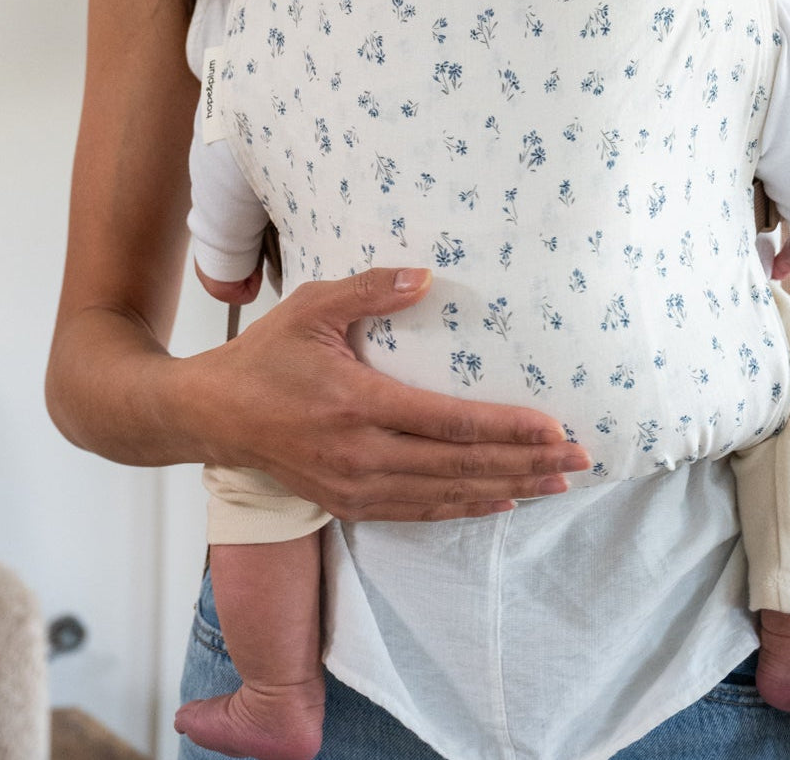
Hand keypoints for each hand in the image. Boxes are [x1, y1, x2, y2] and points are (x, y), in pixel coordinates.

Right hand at [189, 267, 592, 520]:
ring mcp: (353, 486)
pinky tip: (498, 500)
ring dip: (506, 489)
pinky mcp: (346, 503)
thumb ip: (368, 290)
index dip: (506, 428)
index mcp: (356, 403)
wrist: (210, 415)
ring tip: (555, 485)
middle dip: (525, 464)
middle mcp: (360, 454)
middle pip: (459, 466)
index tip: (554, 428)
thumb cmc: (264, 354)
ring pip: (445, 495)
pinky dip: (463, 508)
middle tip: (578, 461)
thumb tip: (425, 276)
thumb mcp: (309, 306)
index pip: (449, 422)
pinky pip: (417, 512)